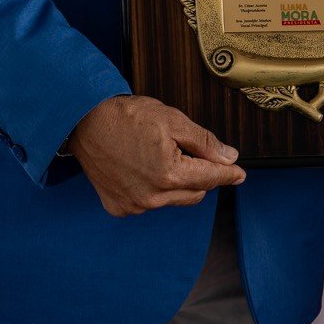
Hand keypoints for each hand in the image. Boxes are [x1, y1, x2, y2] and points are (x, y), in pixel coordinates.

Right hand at [67, 94, 244, 216]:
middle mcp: (153, 197)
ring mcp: (135, 205)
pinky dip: (152, 189)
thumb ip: (204, 142)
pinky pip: (148, 203)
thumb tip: (229, 157)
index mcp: (170, 175)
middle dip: (199, 174)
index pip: (210, 178)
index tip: (240, 174)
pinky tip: (141, 168)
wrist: (83, 122)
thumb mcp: (173, 120)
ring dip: (175, 183)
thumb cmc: (126, 117)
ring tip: (158, 155)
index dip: (228, 174)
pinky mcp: (119, 207)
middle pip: (195, 192)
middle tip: (186, 150)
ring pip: (173, 199)